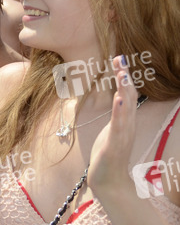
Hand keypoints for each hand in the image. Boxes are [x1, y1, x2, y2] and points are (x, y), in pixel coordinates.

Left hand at [88, 56, 138, 194]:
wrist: (109, 180)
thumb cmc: (109, 153)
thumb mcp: (113, 127)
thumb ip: (117, 112)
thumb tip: (118, 96)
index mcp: (126, 120)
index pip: (127, 94)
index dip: (124, 76)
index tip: (119, 57)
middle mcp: (128, 125)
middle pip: (128, 97)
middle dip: (125, 77)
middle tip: (121, 58)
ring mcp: (123, 134)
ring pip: (125, 109)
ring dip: (124, 91)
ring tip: (122, 74)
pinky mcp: (115, 144)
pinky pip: (118, 126)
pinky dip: (119, 112)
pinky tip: (118, 100)